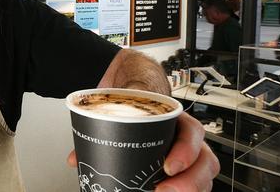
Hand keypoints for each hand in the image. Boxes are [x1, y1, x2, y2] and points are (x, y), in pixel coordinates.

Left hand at [66, 113, 219, 191]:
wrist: (139, 97)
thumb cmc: (137, 105)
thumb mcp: (123, 107)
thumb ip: (99, 128)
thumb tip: (74, 158)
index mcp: (177, 118)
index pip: (193, 133)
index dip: (185, 152)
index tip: (167, 166)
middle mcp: (188, 139)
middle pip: (205, 162)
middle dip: (190, 181)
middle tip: (163, 191)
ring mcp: (189, 157)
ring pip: (203, 177)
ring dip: (190, 190)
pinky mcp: (182, 171)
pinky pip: (193, 184)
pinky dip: (185, 191)